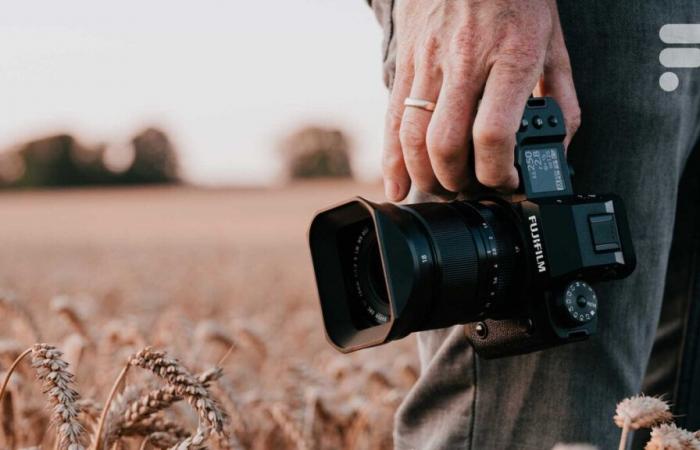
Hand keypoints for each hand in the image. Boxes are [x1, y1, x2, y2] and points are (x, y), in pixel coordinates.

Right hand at [382, 0, 579, 200]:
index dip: (496, 171)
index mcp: (511, 56)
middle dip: (455, 182)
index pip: (492, 133)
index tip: (505, 180)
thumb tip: (556, 152)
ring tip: (438, 189)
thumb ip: (560, 101)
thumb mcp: (554, 45)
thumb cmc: (520, 0)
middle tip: (469, 189)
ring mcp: (429, 60)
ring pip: (412, 135)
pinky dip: (392, 159)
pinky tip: (397, 184)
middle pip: (445, 144)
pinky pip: (392, 116)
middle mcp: (465, 60)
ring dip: (423, 176)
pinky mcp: (407, 60)